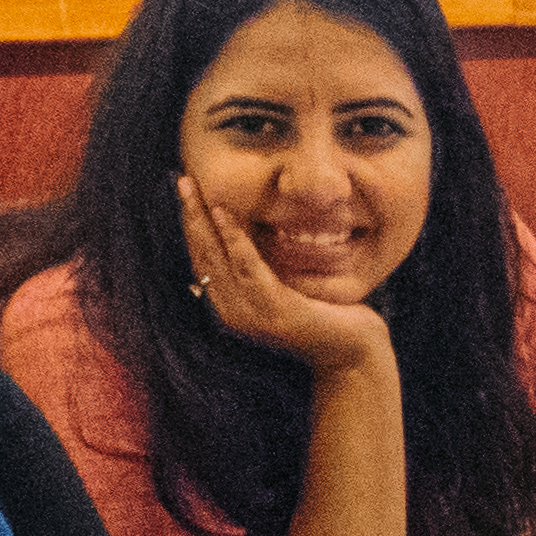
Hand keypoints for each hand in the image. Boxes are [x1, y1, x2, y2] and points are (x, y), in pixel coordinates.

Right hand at [179, 173, 393, 377]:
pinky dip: (234, 239)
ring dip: (203, 221)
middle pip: (202, 256)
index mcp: (232, 306)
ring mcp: (250, 315)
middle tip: (182, 181)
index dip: (192, 226)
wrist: (352, 355)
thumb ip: (261, 272)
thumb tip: (246, 238)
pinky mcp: (273, 311)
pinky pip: (247, 268)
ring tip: (195, 190)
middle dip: (190, 217)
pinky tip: (224, 214)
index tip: (186, 194)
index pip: (202, 260)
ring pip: (216, 259)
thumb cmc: (323, 318)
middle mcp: (232, 312)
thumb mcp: (284, 290)